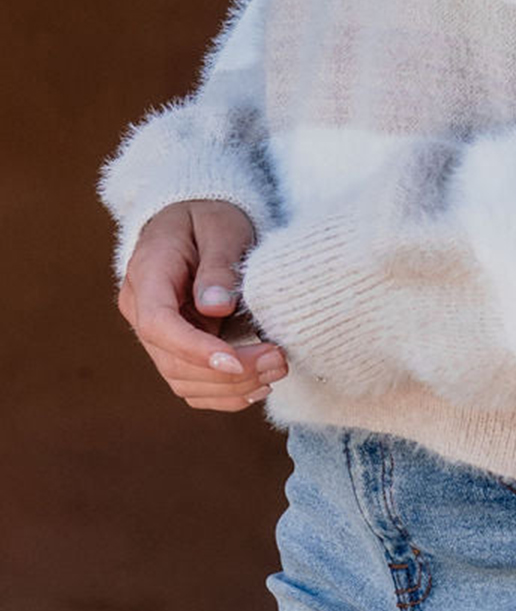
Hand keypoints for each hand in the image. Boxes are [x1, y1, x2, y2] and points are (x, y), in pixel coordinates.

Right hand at [116, 199, 289, 411]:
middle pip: (173, 361)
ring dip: (231, 387)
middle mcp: (142, 310)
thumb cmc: (209, 217)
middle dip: (228, 372)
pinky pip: (192, 383)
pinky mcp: (175, 347)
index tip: (236, 361)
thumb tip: (216, 307)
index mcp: (147, 275)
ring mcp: (156, 334)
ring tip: (277, 369)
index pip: (158, 325)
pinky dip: (224, 393)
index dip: (195, 350)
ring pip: (183, 380)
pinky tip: (258, 385)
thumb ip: (218, 265)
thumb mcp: (220, 226)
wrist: (196, 218)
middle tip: (278, 360)